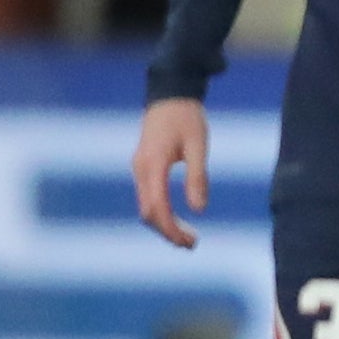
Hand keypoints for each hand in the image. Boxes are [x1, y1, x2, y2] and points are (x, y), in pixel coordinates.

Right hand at [133, 97, 209, 248]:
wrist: (169, 93)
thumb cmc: (187, 117)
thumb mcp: (198, 145)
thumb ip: (197, 177)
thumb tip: (199, 210)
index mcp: (153, 164)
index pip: (158, 207)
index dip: (171, 229)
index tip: (189, 242)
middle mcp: (141, 169)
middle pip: (148, 213)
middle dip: (167, 232)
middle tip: (191, 244)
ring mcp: (139, 168)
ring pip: (146, 207)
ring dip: (164, 224)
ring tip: (187, 237)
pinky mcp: (143, 167)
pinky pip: (147, 197)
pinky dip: (160, 212)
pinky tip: (177, 219)